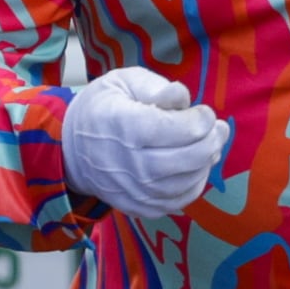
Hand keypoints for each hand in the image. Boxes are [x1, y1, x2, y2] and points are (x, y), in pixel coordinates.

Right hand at [61, 68, 229, 219]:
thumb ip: (154, 86)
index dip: (201, 120)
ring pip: (187, 182)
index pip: (178, 129)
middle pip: (189, 158)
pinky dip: (194, 184)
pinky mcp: (137, 206)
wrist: (71, 150)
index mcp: (126, 125)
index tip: (204, 112)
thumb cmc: (102, 108)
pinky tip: (195, 168)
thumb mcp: (122, 82)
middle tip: (218, 129)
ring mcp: (133, 189)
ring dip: (207, 163)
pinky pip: (177, 201)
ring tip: (210, 146)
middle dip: (212, 141)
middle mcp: (130, 162)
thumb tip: (182, 96)